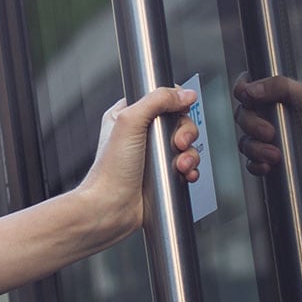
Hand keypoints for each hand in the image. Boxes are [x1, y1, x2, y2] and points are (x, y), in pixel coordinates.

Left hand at [0, 85, 200, 301]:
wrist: (111, 208)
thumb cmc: (111, 170)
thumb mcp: (130, 122)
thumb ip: (157, 101)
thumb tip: (185, 93)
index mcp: (127, 116)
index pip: (160, 99)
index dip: (175, 104)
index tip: (180, 112)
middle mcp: (140, 134)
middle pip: (179, 122)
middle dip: (186, 133)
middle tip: (179, 143)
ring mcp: (153, 156)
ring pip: (186, 145)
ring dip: (190, 154)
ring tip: (180, 165)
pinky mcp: (163, 175)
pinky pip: (187, 166)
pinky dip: (191, 170)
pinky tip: (184, 175)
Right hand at [232, 73, 301, 216]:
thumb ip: (283, 85)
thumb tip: (250, 88)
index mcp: (285, 100)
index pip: (252, 85)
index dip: (243, 89)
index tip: (247, 96)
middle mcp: (276, 120)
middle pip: (242, 112)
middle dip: (251, 123)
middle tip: (270, 132)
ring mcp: (271, 143)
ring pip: (243, 139)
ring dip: (255, 147)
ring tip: (276, 155)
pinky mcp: (269, 164)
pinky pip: (248, 161)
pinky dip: (256, 163)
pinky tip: (271, 166)